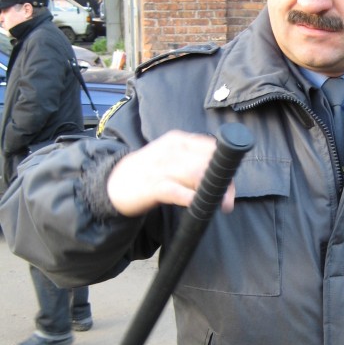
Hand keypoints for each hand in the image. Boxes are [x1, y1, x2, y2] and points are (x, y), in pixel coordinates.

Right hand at [107, 130, 235, 216]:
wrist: (111, 182)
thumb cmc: (147, 170)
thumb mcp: (170, 155)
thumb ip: (192, 158)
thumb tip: (220, 172)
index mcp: (178, 140)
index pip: (211, 146)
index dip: (225, 164)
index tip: (230, 180)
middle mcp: (171, 150)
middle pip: (207, 162)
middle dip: (223, 180)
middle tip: (229, 198)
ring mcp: (161, 167)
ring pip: (195, 173)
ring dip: (212, 190)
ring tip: (223, 204)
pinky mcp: (152, 186)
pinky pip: (175, 191)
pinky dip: (189, 197)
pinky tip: (198, 204)